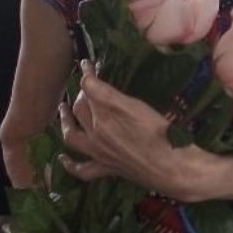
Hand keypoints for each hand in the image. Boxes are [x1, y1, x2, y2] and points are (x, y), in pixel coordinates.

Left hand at [59, 60, 186, 195]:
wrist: (170, 167)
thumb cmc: (158, 133)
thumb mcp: (135, 106)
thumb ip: (107, 93)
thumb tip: (86, 77)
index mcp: (104, 116)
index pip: (88, 89)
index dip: (86, 74)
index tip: (86, 63)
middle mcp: (95, 134)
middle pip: (79, 110)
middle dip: (80, 94)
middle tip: (86, 84)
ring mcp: (98, 153)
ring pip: (72, 137)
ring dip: (65, 122)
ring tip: (63, 109)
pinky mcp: (106, 169)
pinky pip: (81, 169)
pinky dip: (69, 164)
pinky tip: (62, 158)